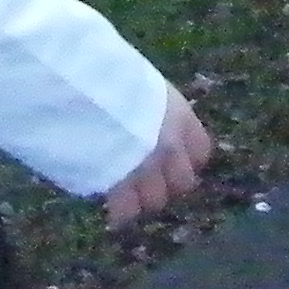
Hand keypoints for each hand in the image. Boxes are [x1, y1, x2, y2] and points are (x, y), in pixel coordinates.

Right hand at [102, 86, 212, 227]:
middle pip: (183, 183)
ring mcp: (148, 169)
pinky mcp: (122, 187)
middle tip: (145, 180)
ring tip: (124, 191)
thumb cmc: (109, 76)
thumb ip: (148, 106)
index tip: (170, 160)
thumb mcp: (138, 81)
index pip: (201, 151)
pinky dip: (118, 212)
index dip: (186, 159)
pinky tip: (107, 205)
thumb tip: (141, 114)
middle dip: (167, 184)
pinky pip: (125, 212)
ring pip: (155, 201)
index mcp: (179, 116)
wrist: (87, 93)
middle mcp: (171, 146)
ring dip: (143, 199)